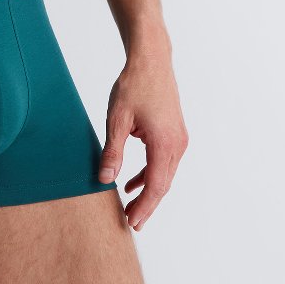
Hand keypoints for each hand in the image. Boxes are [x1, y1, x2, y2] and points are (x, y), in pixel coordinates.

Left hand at [98, 44, 187, 230]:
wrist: (151, 61)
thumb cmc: (134, 85)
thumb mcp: (117, 119)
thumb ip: (112, 151)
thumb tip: (105, 179)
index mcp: (165, 142)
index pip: (156, 184)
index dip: (145, 206)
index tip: (133, 222)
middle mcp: (177, 143)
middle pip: (163, 183)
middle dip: (147, 205)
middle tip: (131, 223)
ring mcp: (179, 138)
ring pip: (164, 174)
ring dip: (148, 191)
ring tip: (131, 208)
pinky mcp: (175, 133)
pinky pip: (164, 161)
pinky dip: (150, 174)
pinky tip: (133, 182)